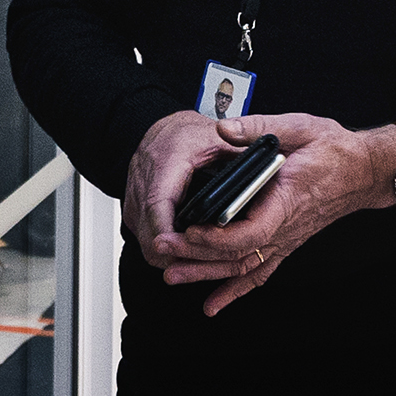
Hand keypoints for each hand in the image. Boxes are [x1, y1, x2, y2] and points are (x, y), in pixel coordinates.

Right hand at [126, 109, 248, 261]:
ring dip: (166, 253)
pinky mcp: (132, 206)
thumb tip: (263, 169)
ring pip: (143, 239)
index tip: (186, 248)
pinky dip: (161, 244)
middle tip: (200, 266)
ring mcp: (133, 195)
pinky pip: (142, 234)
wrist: (162, 128)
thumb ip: (240, 153)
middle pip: (147, 231)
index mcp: (166, 161)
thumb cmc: (187, 133)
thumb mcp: (219, 138)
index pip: (158, 204)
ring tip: (196, 260)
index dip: (169, 233)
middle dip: (172, 254)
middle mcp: (143, 180)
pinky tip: (184, 248)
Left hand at [143, 111, 395, 317]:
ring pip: (243, 268)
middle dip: (197, 256)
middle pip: (238, 255)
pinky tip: (212, 304)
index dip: (219, 237)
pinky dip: (233, 290)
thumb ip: (259, 126)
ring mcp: (285, 240)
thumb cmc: (334, 150)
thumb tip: (224, 128)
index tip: (190, 231)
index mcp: (287, 200)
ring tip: (172, 276)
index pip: (251, 231)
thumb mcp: (299, 127)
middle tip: (163, 250)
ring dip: (207, 275)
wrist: (362, 171)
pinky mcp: (283, 244)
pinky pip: (257, 273)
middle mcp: (285, 228)